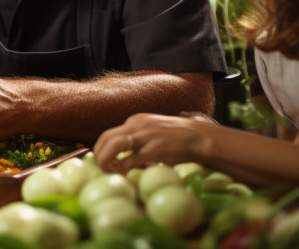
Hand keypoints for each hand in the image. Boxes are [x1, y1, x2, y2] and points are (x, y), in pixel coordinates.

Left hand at [93, 112, 213, 173]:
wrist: (199, 138)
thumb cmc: (177, 140)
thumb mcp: (153, 132)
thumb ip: (138, 140)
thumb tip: (122, 158)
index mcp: (135, 121)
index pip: (108, 134)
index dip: (100, 150)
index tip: (101, 163)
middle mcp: (137, 125)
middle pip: (106, 139)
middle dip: (99, 156)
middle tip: (101, 171)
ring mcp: (145, 136)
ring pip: (114, 146)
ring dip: (106, 161)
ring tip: (110, 173)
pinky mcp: (155, 149)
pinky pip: (131, 160)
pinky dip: (124, 170)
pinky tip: (126, 177)